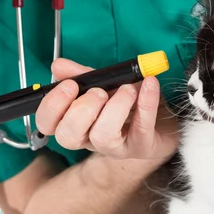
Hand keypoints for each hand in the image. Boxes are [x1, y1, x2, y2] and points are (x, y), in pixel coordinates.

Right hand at [35, 58, 178, 162]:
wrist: (165, 118)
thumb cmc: (129, 102)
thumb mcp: (105, 84)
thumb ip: (83, 75)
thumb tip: (58, 66)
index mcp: (76, 123)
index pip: (48, 124)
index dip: (52, 106)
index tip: (69, 85)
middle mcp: (90, 139)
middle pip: (68, 137)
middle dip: (79, 110)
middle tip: (98, 92)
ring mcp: (116, 147)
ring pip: (102, 138)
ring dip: (114, 108)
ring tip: (127, 89)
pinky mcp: (142, 147)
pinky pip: (141, 129)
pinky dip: (146, 103)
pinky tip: (149, 84)